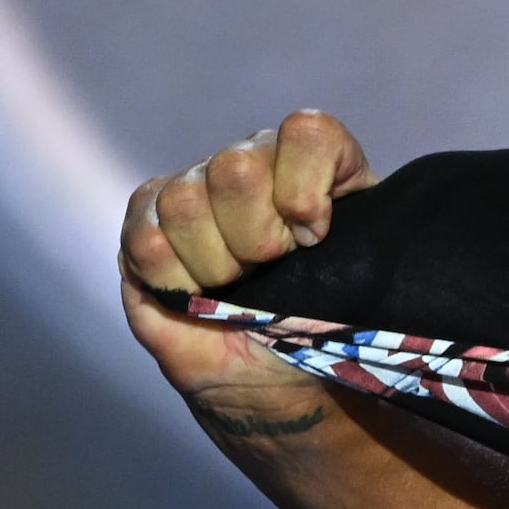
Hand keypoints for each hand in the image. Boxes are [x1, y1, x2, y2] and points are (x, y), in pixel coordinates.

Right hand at [118, 111, 375, 440]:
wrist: (276, 377)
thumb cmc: (324, 325)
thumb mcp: (364, 283)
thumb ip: (362, 242)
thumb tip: (321, 225)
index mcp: (315, 165)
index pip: (308, 132)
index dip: (306, 189)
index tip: (315, 239)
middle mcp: (253, 163)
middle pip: (237, 167)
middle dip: (257, 238)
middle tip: (269, 269)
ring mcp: (194, 188)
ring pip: (185, 201)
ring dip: (215, 263)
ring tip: (235, 286)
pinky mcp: (146, 222)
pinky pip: (145, 237)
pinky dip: (175, 278)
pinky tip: (197, 293)